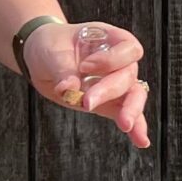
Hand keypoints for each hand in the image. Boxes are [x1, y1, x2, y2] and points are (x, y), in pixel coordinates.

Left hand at [22, 20, 150, 148]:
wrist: (40, 57)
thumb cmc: (50, 45)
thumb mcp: (52, 51)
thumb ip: (62, 69)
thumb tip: (69, 90)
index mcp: (110, 39)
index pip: (128, 48)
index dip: (111, 59)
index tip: (84, 67)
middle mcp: (119, 61)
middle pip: (128, 75)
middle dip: (109, 90)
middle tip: (87, 103)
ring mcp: (116, 83)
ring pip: (134, 96)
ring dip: (131, 110)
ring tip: (125, 124)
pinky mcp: (108, 103)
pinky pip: (125, 113)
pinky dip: (136, 127)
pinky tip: (141, 141)